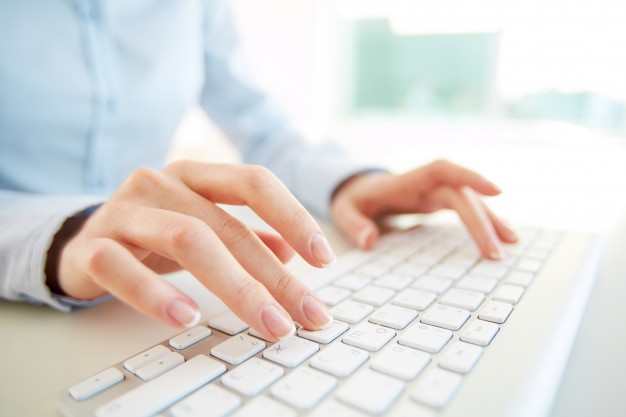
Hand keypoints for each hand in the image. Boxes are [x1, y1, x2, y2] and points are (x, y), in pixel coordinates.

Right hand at [57, 161, 334, 340]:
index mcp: (194, 176)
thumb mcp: (202, 227)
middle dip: (274, 276)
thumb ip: (245, 235)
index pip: (253, 182)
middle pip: (227, 226)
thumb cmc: (152, 233)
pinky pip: (121, 267)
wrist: (80, 241)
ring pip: (186, 240)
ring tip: (266, 323)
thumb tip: (292, 253)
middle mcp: (160, 184)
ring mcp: (123, 211)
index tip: (324, 257)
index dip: (293, 215)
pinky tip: (187, 317)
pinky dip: (155, 294)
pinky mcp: (91, 246)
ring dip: (234, 287)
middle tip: (307, 314)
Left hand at [330, 160, 517, 258]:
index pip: (443, 170)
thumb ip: (353, 224)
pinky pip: (466, 209)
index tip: (497, 191)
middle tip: (496, 253)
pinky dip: (483, 222)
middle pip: (462, 195)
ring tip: (512, 243)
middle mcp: (426, 184)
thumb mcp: (343, 210)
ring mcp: (434, 193)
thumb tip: (369, 240)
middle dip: (482, 221)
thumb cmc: (352, 198)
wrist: (357, 189)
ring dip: (491, 220)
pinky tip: (500, 237)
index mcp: (406, 181)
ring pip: (470, 201)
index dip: (470, 176)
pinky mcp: (438, 203)